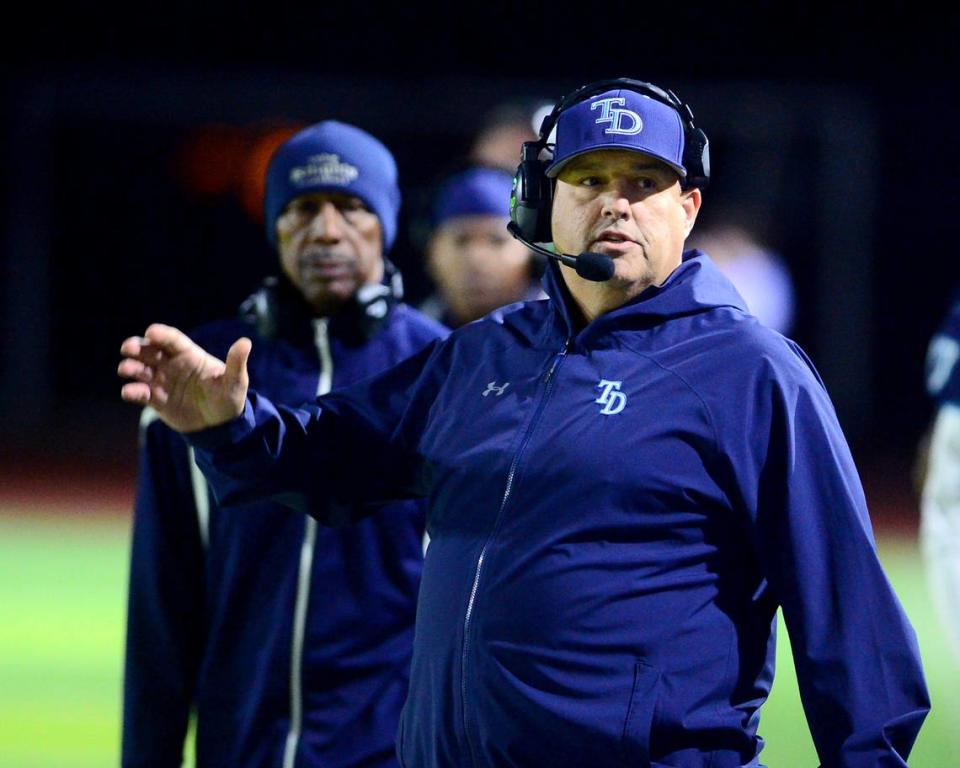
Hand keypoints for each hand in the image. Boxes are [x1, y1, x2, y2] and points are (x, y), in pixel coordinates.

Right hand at [119, 323, 251, 432]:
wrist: (222, 425)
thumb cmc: (230, 397)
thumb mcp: (236, 380)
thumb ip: (236, 362)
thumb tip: (245, 342)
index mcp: (190, 355)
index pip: (173, 340)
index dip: (161, 334)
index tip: (150, 332)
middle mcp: (173, 365)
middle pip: (151, 351)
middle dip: (137, 347)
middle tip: (127, 348)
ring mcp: (163, 381)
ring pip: (142, 370)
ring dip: (132, 367)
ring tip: (126, 369)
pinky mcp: (156, 400)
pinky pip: (142, 393)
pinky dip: (133, 391)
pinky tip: (129, 392)